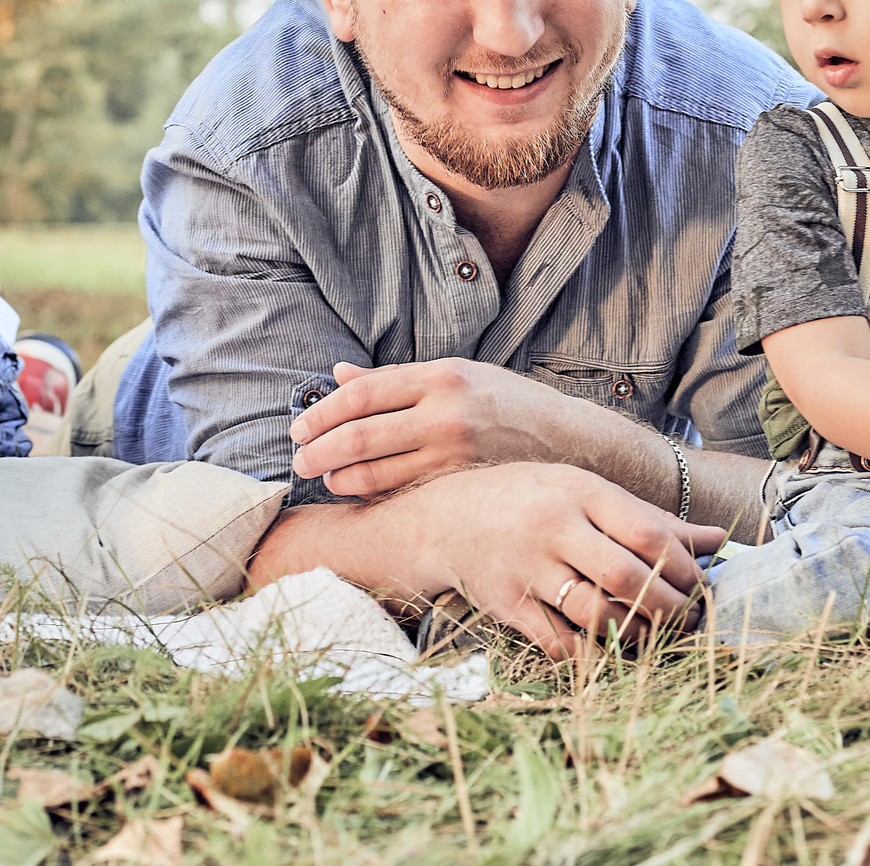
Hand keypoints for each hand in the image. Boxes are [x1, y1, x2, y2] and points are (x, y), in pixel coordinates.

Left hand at [288, 360, 590, 494]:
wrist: (570, 441)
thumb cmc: (506, 403)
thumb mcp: (456, 375)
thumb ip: (395, 379)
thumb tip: (339, 373)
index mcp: (440, 376)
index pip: (362, 393)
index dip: (322, 412)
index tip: (300, 427)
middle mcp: (445, 413)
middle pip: (360, 435)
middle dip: (319, 450)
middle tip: (299, 461)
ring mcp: (454, 453)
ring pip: (376, 472)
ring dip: (339, 478)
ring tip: (325, 478)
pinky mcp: (462, 485)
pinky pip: (402, 494)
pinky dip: (371, 495)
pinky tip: (357, 493)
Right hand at [412, 463, 725, 657]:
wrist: (445, 518)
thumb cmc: (529, 500)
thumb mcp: (585, 491)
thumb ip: (650, 518)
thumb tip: (718, 539)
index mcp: (580, 492)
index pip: (648, 533)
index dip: (685, 568)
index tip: (700, 586)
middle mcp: (553, 527)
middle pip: (628, 577)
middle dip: (670, 608)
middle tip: (688, 621)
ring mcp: (528, 568)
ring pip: (597, 617)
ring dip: (638, 636)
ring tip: (654, 636)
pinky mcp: (507, 605)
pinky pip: (560, 644)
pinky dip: (592, 657)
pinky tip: (609, 651)